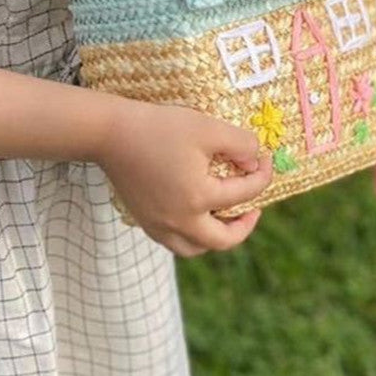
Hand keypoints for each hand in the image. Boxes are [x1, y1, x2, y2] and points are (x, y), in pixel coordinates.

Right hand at [96, 98, 272, 256]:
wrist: (110, 133)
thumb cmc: (159, 127)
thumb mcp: (207, 128)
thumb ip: (240, 144)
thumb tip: (255, 161)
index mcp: (199, 198)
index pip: (244, 194)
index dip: (262, 175)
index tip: (265, 159)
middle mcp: (180, 221)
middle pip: (222, 240)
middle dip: (244, 226)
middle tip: (253, 209)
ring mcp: (159, 224)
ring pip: (195, 248)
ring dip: (215, 237)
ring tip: (224, 217)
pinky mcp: (144, 220)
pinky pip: (174, 240)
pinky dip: (191, 234)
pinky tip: (194, 213)